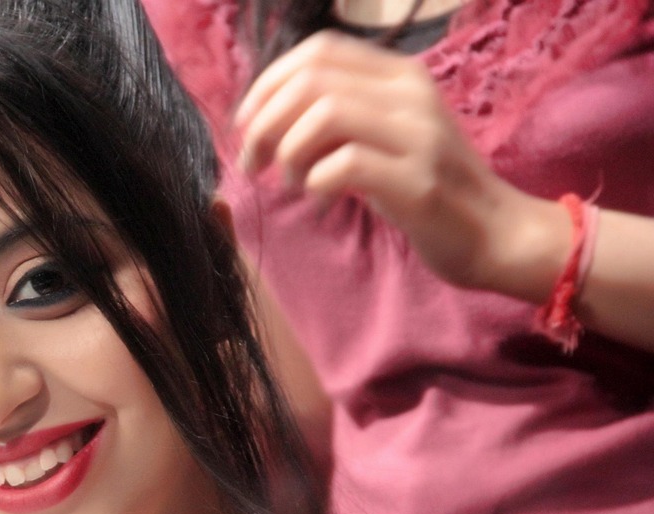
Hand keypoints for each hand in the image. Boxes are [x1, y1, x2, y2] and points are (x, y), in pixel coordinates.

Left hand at [234, 32, 567, 298]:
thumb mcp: (384, 136)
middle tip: (254, 163)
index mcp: (400, 75)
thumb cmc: (424, 186)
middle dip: (265, 123)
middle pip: (312, 81)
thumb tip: (264, 118)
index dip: (268, 84)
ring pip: (324, 115)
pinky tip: (320, 204)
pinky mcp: (419, 181)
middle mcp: (412, 94)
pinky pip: (344, 165)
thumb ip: (337, 117)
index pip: (318, 51)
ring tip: (291, 183)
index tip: (247, 125)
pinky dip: (314, 185)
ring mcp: (420, 135)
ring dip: (288, 153)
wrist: (495, 232)